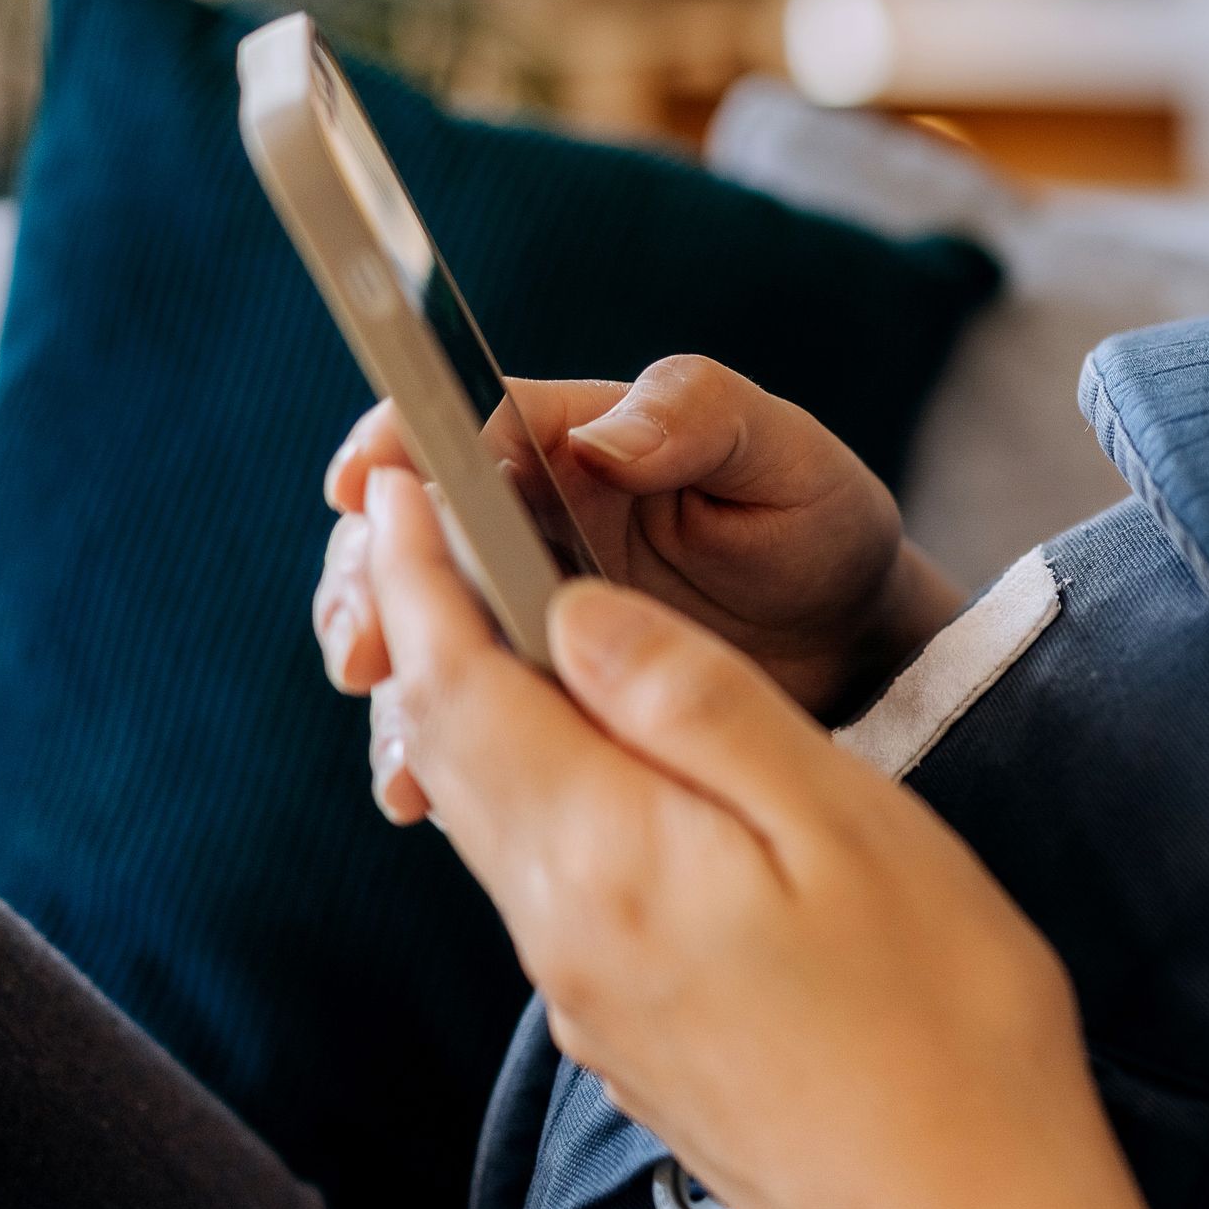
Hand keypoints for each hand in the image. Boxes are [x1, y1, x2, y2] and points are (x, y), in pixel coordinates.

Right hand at [312, 357, 963, 743]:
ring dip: (386, 675)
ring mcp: (513, 606)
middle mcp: (519, 519)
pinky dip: (427, 749)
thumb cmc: (814, 525)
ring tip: (398, 730)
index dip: (395, 444)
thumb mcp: (782, 454)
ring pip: (408, 627)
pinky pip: (454, 711)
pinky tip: (423, 792)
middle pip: (401, 532)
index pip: (455, 423)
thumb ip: (696, 417)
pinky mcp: (527, 686)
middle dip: (366, 580)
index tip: (359, 481)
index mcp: (567, 439)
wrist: (849, 646)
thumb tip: (600, 439)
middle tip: (366, 639)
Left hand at [357, 471, 1208, 1208]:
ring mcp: (586, 997)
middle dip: (424, 626)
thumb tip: (577, 614)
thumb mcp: (843, 820)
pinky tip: (595, 767)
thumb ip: (698, 706)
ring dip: (474, 709)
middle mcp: (560, 932)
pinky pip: (545, 880)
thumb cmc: (945, 1019)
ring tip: (496, 617)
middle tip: (428, 520)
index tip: (403, 478)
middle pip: (451, 750)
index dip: (421, 570)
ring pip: (493, 819)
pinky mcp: (625, 1037)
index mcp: (606, 858)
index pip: (458, 683)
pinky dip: (535, 789)